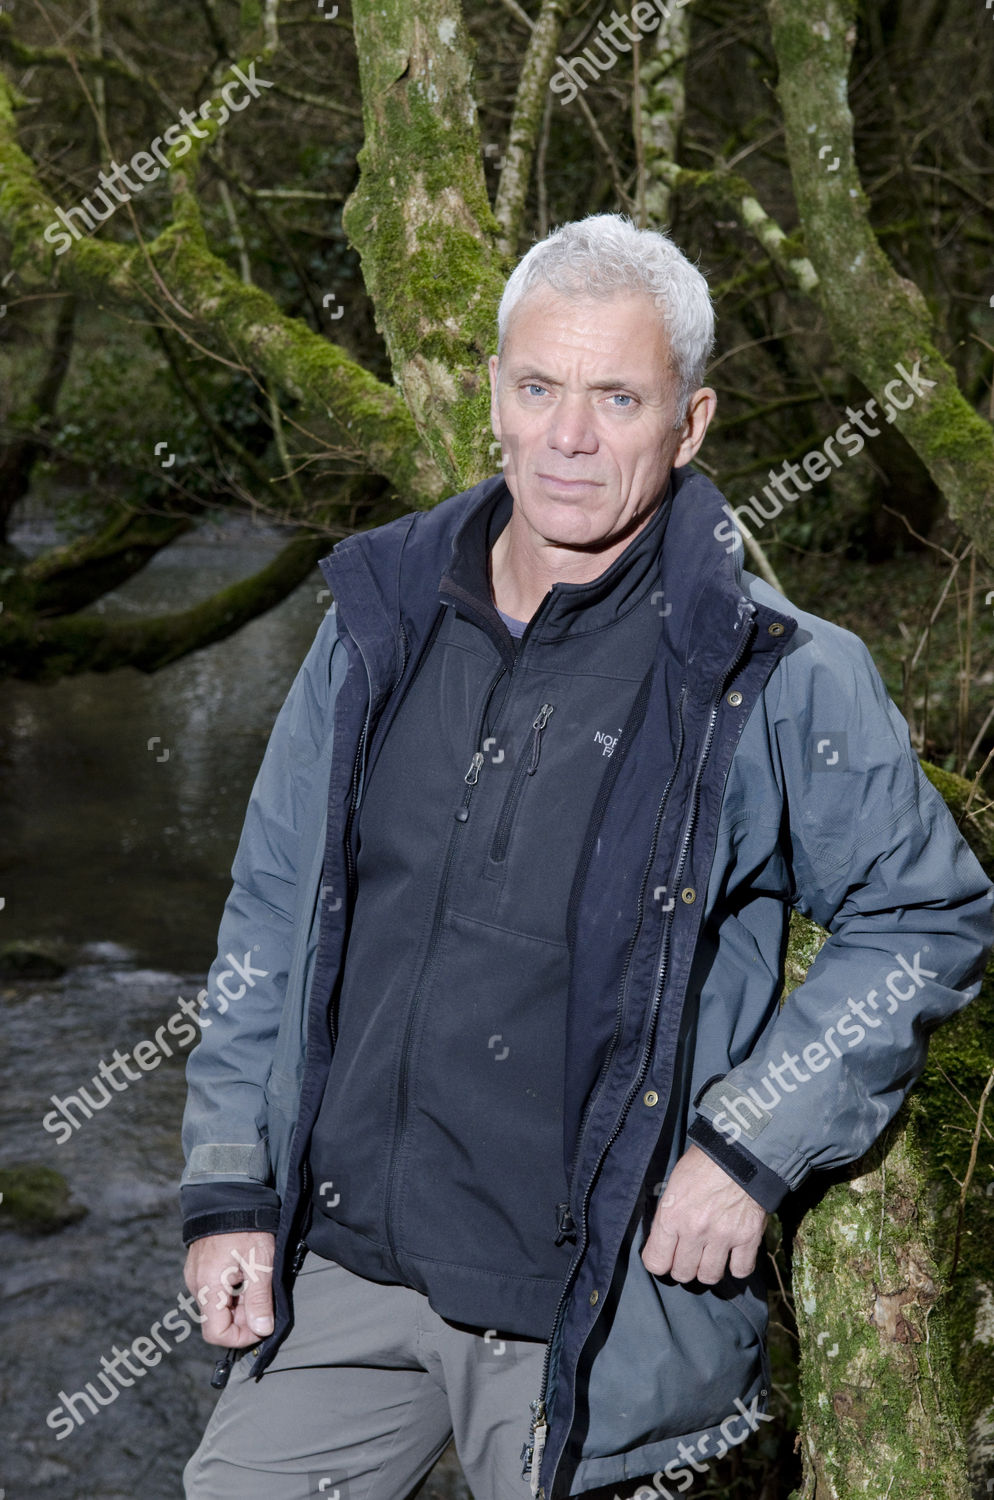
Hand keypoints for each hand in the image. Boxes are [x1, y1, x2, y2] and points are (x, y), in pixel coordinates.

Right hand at [184, 1231, 275, 1345]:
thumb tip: (262, 1330)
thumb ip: (259, 1300)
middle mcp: (196, 1284)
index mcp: (208, 1286)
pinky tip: (247, 1273)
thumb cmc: (247, 1228)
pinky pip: (214, 1289)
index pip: (216, 1333)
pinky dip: (232, 1290)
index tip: (262, 1326)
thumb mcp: (260, 1264)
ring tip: (258, 1282)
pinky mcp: (200, 1266)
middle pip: (217, 1320)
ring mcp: (196, 1274)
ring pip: (217, 1305)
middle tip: (265, 1302)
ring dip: (239, 1304)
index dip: (240, 1337)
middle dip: (243, 1319)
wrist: (230, 1194)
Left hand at [641, 1145, 766, 1283]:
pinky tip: (733, 1255)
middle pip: (682, 1273)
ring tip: (709, 1255)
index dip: (659, 1262)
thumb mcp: (673, 1185)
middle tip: (689, 1255)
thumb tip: (663, 1241)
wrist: (738, 1152)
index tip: (665, 1257)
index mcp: (671, 1217)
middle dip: (683, 1267)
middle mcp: (695, 1231)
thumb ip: (667, 1217)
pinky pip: (741, 1270)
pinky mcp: (748, 1237)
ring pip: (709, 1276)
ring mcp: (723, 1236)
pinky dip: (737, 1266)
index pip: (655, 1262)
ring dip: (708, 1269)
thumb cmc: (702, 1164)